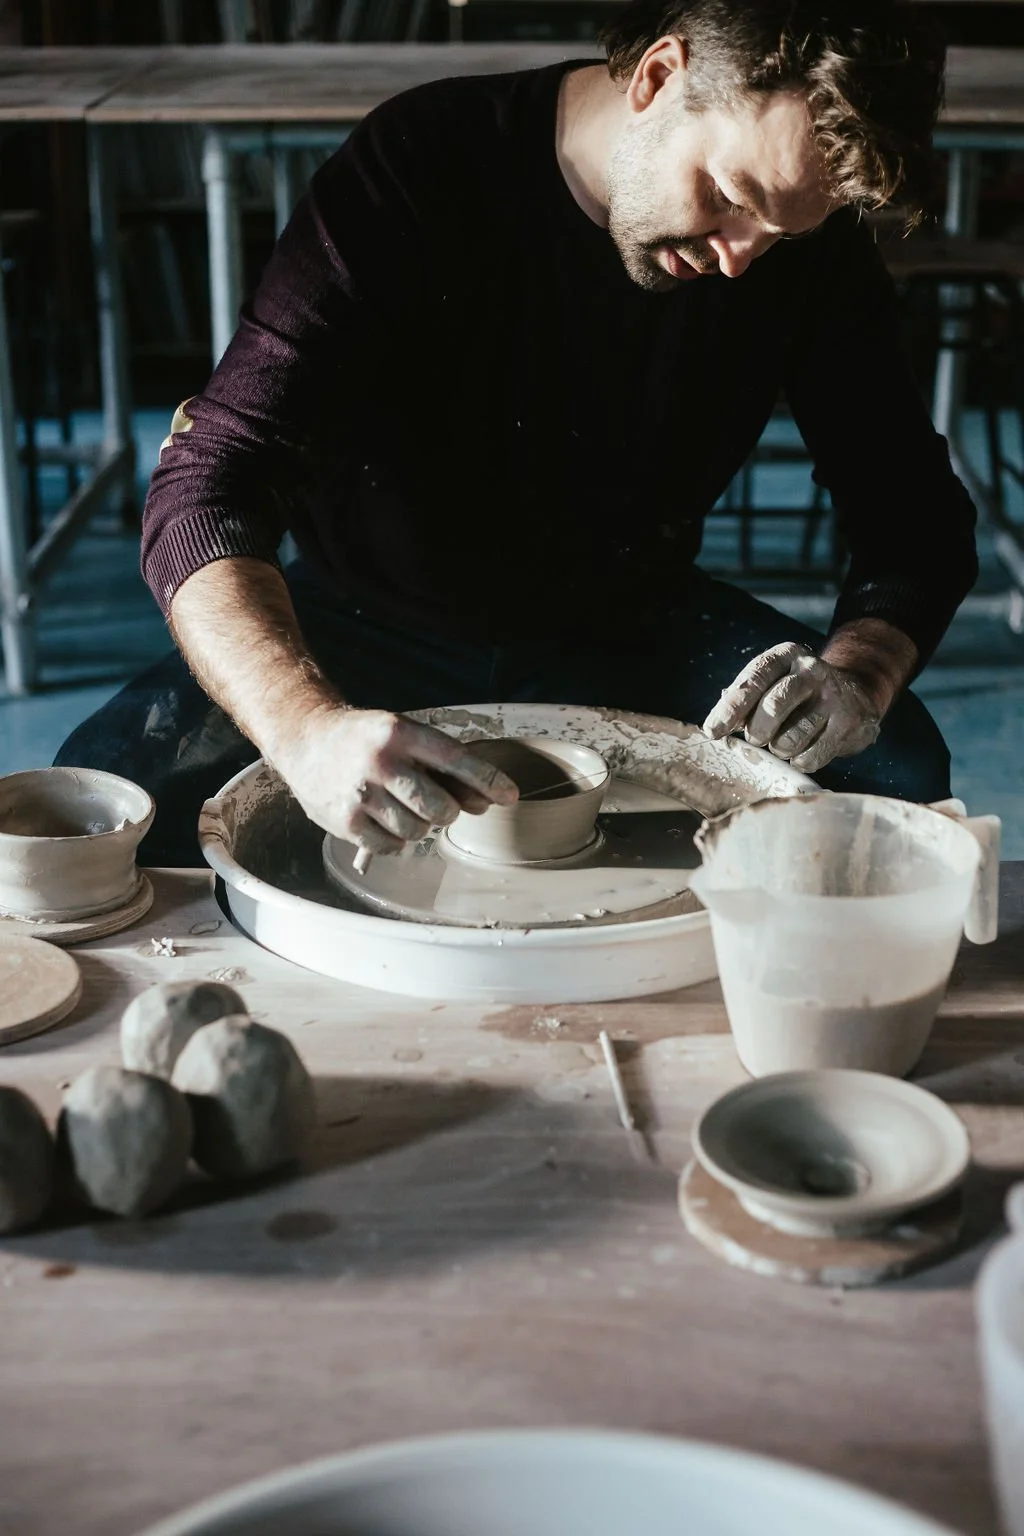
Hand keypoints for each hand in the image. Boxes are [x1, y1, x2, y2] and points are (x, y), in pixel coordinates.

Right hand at [271, 707, 518, 855]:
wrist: (305, 738)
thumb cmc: (365, 740)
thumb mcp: (400, 734)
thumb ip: (438, 764)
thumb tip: (483, 801)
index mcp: (399, 732)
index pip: (456, 759)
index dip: (488, 780)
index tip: (509, 795)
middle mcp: (380, 762)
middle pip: (440, 807)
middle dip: (448, 811)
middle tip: (439, 807)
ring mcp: (360, 793)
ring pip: (417, 831)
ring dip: (419, 826)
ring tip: (403, 810)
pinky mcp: (345, 821)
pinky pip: (391, 847)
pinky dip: (395, 841)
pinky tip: (384, 822)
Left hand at [702, 641, 881, 773]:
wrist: (855, 695)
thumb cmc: (798, 693)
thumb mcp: (772, 683)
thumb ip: (744, 699)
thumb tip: (715, 725)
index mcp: (786, 655)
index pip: (754, 678)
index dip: (731, 707)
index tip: (713, 731)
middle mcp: (812, 670)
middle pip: (773, 706)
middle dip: (757, 731)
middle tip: (756, 738)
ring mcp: (833, 696)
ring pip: (791, 738)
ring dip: (779, 748)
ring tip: (782, 743)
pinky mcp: (849, 724)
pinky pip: (810, 757)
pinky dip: (799, 761)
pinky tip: (803, 750)